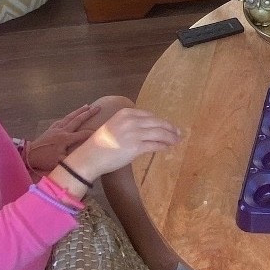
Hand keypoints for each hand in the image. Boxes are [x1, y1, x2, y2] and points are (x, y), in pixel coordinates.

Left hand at [24, 104, 101, 171]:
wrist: (29, 155)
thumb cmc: (45, 160)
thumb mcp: (60, 162)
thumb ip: (73, 159)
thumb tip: (85, 159)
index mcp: (66, 139)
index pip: (83, 134)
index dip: (93, 133)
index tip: (103, 131)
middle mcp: (62, 130)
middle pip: (77, 120)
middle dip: (88, 113)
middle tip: (98, 107)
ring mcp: (56, 128)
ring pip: (70, 117)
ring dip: (79, 111)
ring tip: (87, 105)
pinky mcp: (51, 128)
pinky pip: (62, 120)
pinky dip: (69, 116)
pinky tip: (72, 114)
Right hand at [62, 108, 181, 181]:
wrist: (91, 156)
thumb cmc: (102, 143)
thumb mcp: (115, 125)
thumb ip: (129, 124)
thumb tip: (147, 128)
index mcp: (126, 113)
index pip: (150, 115)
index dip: (161, 121)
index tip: (169, 125)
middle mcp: (131, 121)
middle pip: (158, 122)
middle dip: (170, 128)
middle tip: (179, 133)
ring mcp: (135, 133)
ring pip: (159, 133)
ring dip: (170, 137)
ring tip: (177, 140)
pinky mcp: (136, 147)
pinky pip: (155, 145)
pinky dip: (163, 146)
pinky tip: (167, 147)